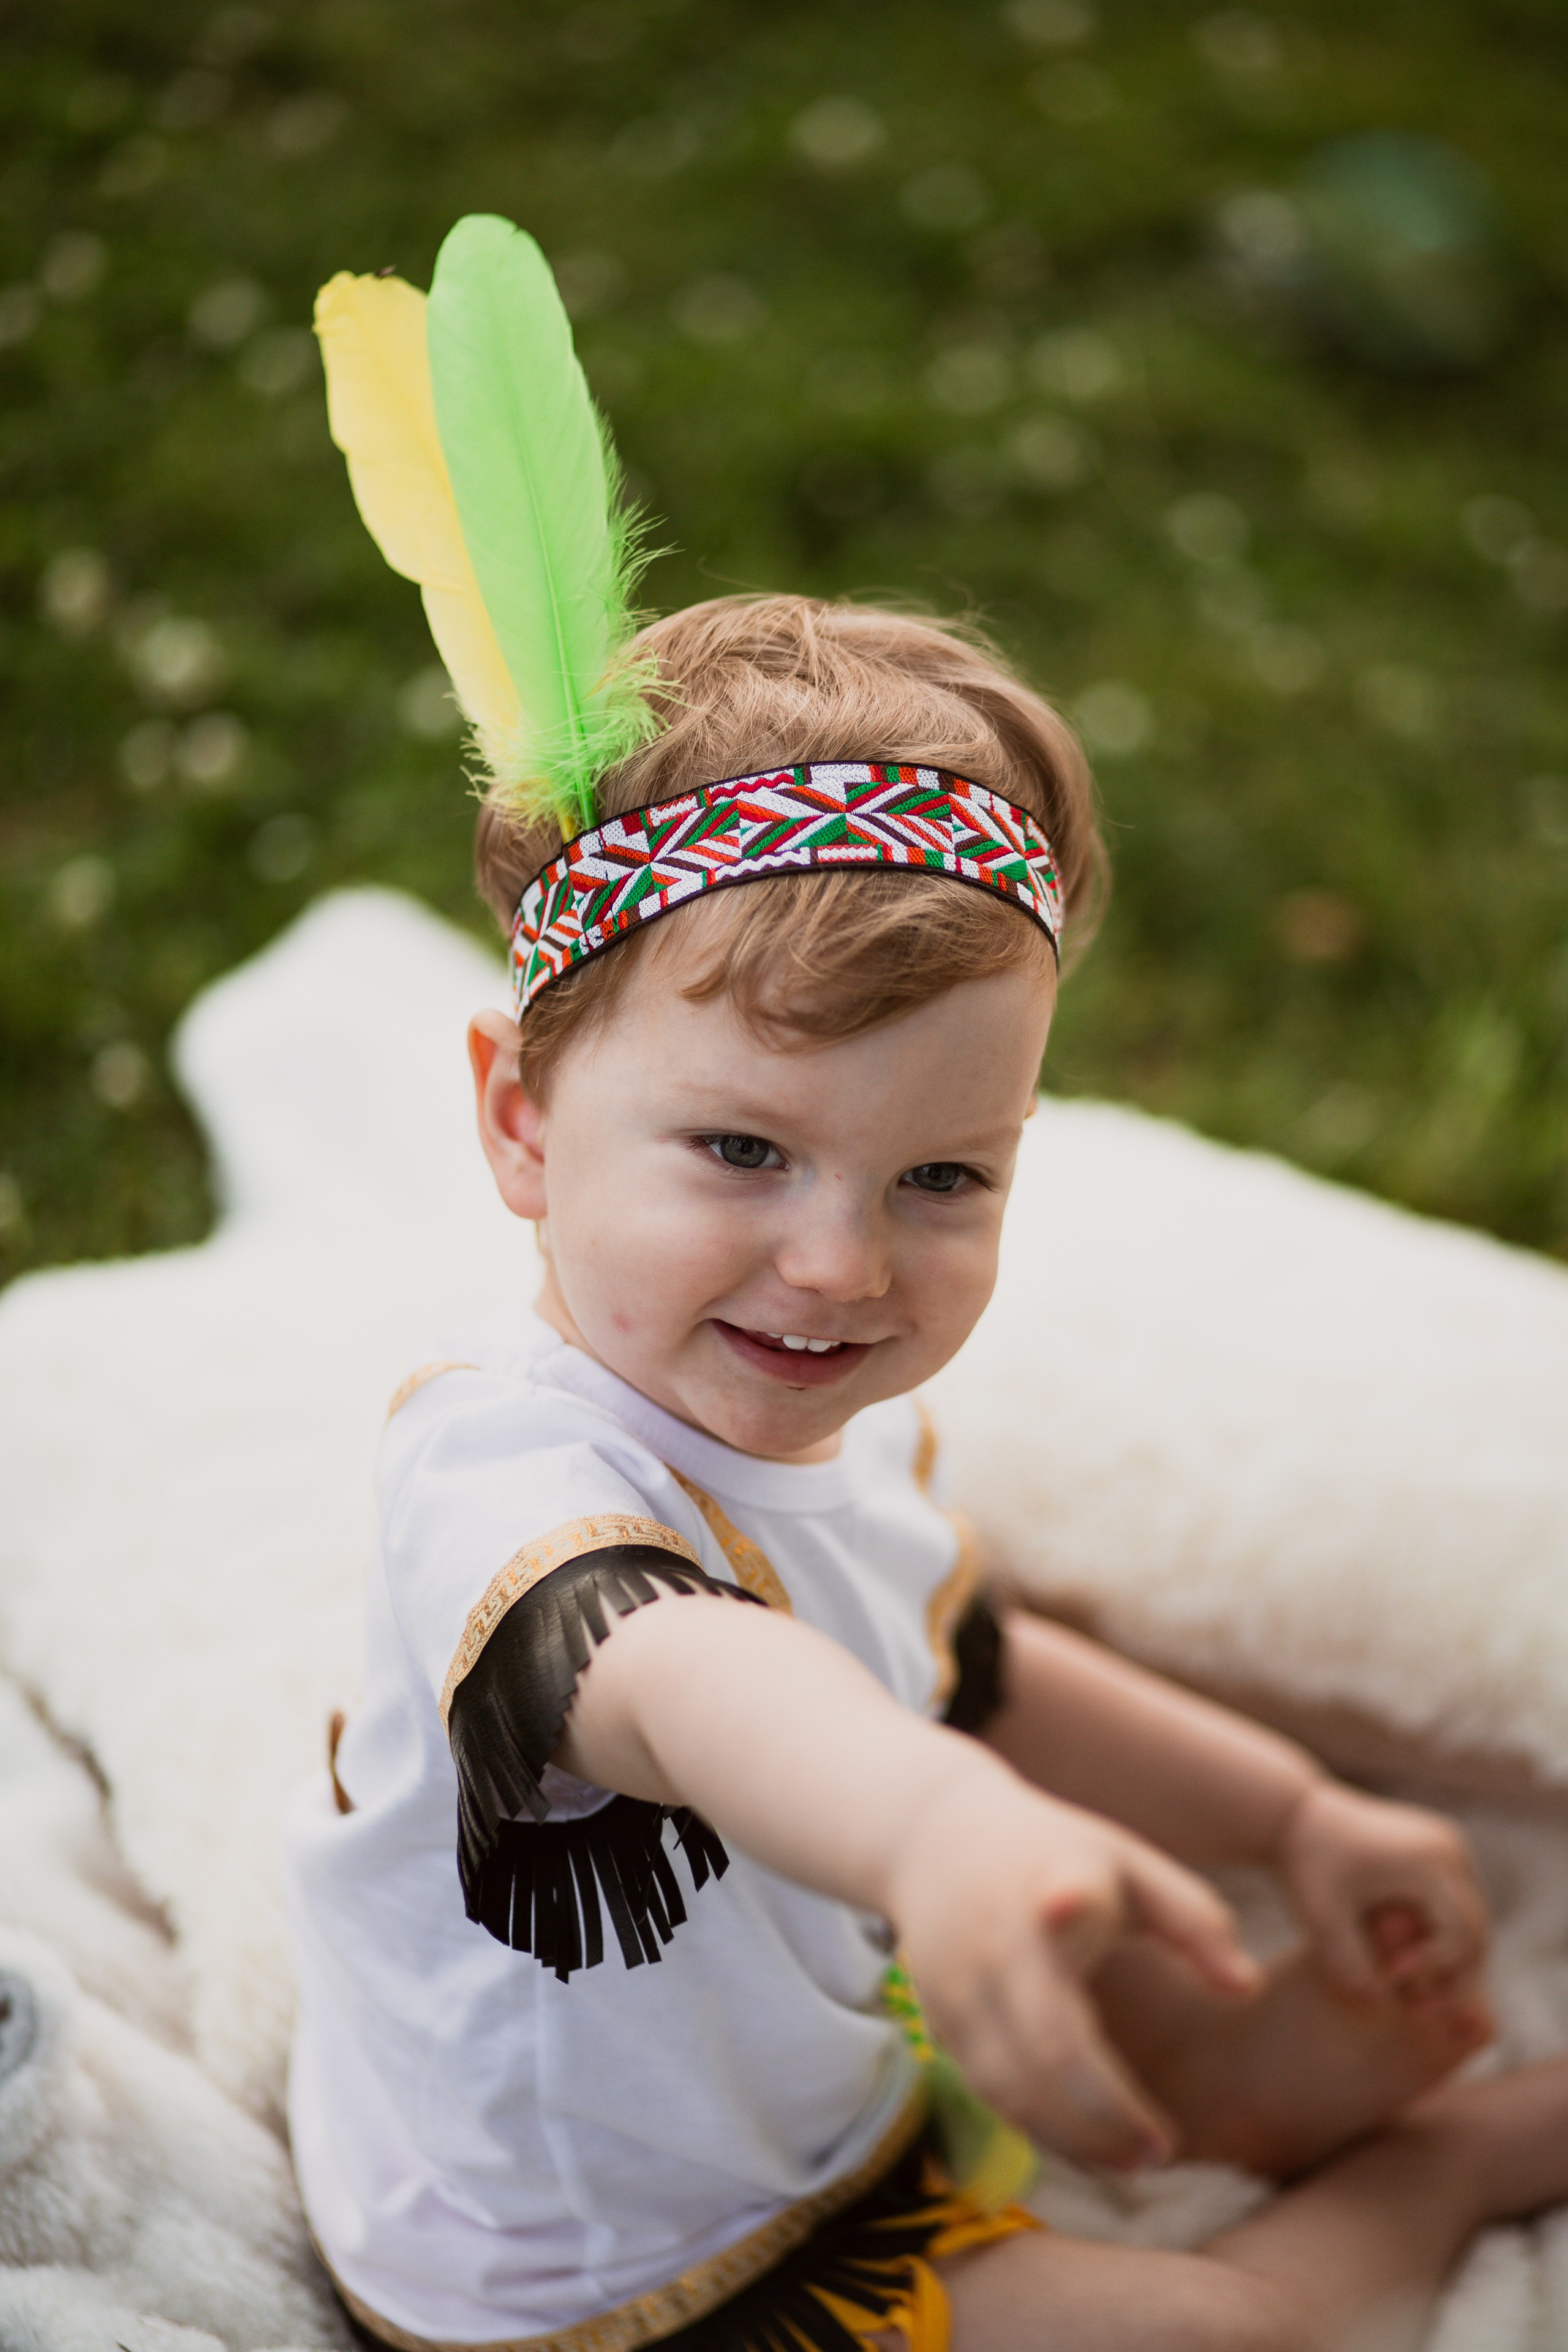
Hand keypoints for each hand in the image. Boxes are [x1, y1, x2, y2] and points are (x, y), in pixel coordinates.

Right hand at [886, 1765, 1259, 2171]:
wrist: (935, 1835)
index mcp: (1055, 1889)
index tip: (1080, 1931)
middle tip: (1161, 2152)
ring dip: (1072, 2138)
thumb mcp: (1129, 1863)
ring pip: (1009, 2088)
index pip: (1066, 1916)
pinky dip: (1039, 2126)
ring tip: (1136, 2160)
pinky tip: (1087, 2141)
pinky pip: (989, 2091)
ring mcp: (958, 1985)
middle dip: (1105, 2118)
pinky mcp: (938, 2018)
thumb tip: (1246, 1989)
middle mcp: (998, 1943)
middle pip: (1045, 2051)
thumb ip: (1194, 1919)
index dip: (1072, 1920)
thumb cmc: (1057, 1855)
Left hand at [1277, 1780, 1489, 2008]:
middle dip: (1454, 1975)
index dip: (1433, 1967)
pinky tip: (1413, 1965)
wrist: (1297, 1813)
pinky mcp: (1439, 1849)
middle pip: (1475, 1928)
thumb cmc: (1304, 1865)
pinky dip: (1443, 1936)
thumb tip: (1377, 2002)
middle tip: (1419, 2011)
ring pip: (1471, 1918)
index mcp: (1427, 1861)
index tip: (1393, 1982)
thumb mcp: (1320, 1916)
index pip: (1457, 1931)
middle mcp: (1448, 1848)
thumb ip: (1346, 1962)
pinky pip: (1456, 1901)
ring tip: (1416, 1997)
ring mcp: (1448, 1845)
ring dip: (1452, 1960)